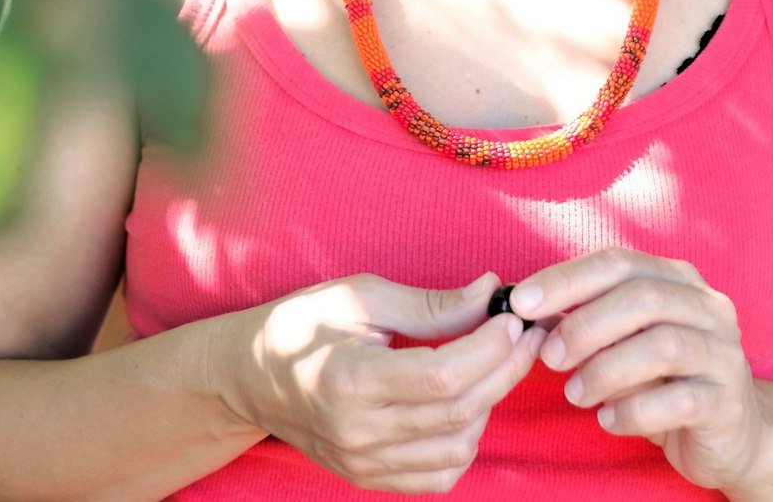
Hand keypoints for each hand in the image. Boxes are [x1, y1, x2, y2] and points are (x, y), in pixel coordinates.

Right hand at [214, 271, 544, 492]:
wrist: (248, 376)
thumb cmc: (302, 323)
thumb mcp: (362, 296)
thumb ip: (430, 304)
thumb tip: (490, 293)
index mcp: (350, 380)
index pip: (442, 376)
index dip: (489, 347)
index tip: (510, 317)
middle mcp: (358, 432)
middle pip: (458, 412)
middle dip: (503, 369)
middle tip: (524, 334)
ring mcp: (362, 463)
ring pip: (456, 449)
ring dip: (489, 405)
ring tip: (495, 363)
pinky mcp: (367, 478)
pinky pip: (437, 477)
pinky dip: (465, 443)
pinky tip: (467, 404)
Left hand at [510, 250, 767, 493]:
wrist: (732, 435)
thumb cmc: (664, 380)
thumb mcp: (624, 342)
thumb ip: (586, 321)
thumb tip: (527, 313)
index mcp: (678, 278)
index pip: (618, 261)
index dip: (566, 279)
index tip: (521, 302)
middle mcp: (708, 306)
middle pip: (642, 298)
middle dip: (585, 325)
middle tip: (549, 356)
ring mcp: (724, 352)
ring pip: (662, 346)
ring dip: (605, 369)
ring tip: (574, 393)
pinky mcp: (729, 402)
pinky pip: (678, 401)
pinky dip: (634, 411)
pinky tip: (607, 420)